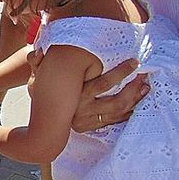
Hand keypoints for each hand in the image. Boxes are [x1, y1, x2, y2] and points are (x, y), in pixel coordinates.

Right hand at [28, 52, 148, 132]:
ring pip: (118, 111)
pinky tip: (136, 100)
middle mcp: (82, 110)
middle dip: (132, 89)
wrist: (39, 116)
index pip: (102, 84)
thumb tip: (36, 53)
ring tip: (144, 86)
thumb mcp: (38, 76)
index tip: (134, 62)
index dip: (120, 73)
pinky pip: (114, 120)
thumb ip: (36, 62)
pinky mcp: (92, 126)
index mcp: (74, 96)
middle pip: (115, 101)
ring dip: (134, 99)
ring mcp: (87, 120)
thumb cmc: (43, 90)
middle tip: (144, 76)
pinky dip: (128, 111)